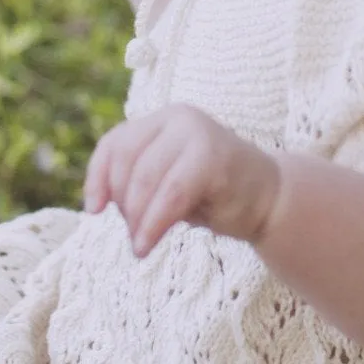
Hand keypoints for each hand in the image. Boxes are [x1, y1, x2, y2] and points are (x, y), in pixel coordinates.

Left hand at [84, 104, 282, 257]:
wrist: (270, 199)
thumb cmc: (213, 194)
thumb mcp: (167, 183)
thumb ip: (137, 182)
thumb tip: (97, 202)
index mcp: (161, 120)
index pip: (115, 143)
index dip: (97, 177)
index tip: (93, 211)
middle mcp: (178, 118)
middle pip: (127, 161)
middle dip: (123, 203)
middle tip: (132, 235)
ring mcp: (196, 133)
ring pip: (145, 177)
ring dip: (136, 219)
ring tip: (140, 246)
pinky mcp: (213, 157)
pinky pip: (171, 193)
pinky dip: (153, 223)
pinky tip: (147, 245)